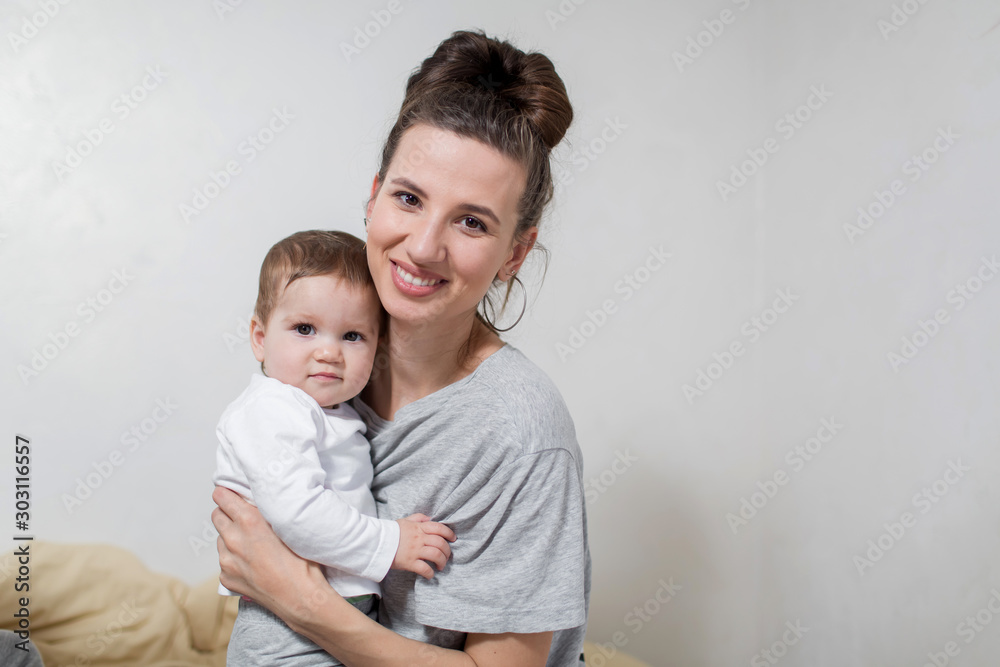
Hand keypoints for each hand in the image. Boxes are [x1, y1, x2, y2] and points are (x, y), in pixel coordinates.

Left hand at [211, 486, 328, 614]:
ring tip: (250, 543)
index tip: (229, 493)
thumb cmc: (301, 562)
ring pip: (220, 538)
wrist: (300, 597)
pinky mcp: (226, 577)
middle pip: (217, 516)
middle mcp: (233, 539)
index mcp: (249, 521)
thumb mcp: (287, 526)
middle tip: (242, 517)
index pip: (222, 497)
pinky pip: (224, 560)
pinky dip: (233, 558)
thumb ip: (267, 513)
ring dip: (230, 536)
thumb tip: (256, 502)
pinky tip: (251, 562)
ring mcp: (227, 560)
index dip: (226, 494)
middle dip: (227, 513)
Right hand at [391, 513, 455, 579]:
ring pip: (436, 555)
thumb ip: (418, 518)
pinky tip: (430, 575)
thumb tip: (429, 518)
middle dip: (447, 551)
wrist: (375, 541)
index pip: (439, 528)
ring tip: (441, 566)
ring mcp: (414, 550)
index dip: (449, 533)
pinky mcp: (409, 562)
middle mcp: (419, 538)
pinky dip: (430, 573)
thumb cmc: (390, 531)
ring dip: (442, 562)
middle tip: (447, 556)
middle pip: (441, 543)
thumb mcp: (404, 520)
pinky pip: (424, 569)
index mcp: (418, 527)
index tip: (453, 539)